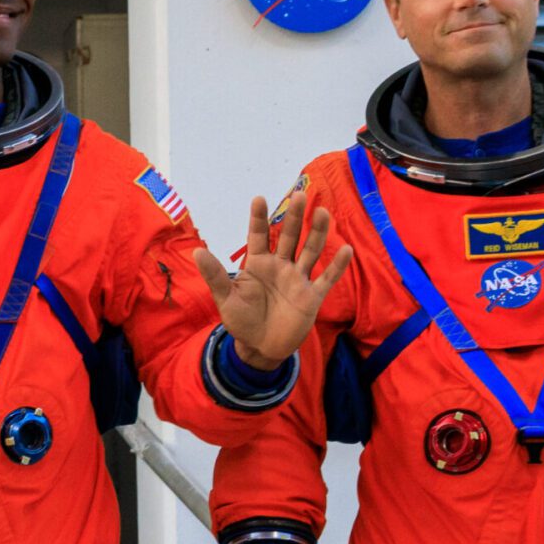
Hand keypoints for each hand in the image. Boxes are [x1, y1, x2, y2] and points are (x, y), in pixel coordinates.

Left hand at [194, 189, 351, 371]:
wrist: (260, 348)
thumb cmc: (241, 320)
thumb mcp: (225, 299)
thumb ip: (215, 276)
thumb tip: (196, 252)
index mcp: (258, 263)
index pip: (259, 235)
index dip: (259, 218)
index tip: (259, 198)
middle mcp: (280, 266)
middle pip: (289, 237)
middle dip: (295, 217)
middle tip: (300, 195)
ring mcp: (298, 279)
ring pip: (310, 251)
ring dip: (317, 233)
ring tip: (322, 212)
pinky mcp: (312, 296)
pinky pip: (326, 278)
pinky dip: (337, 266)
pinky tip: (346, 249)